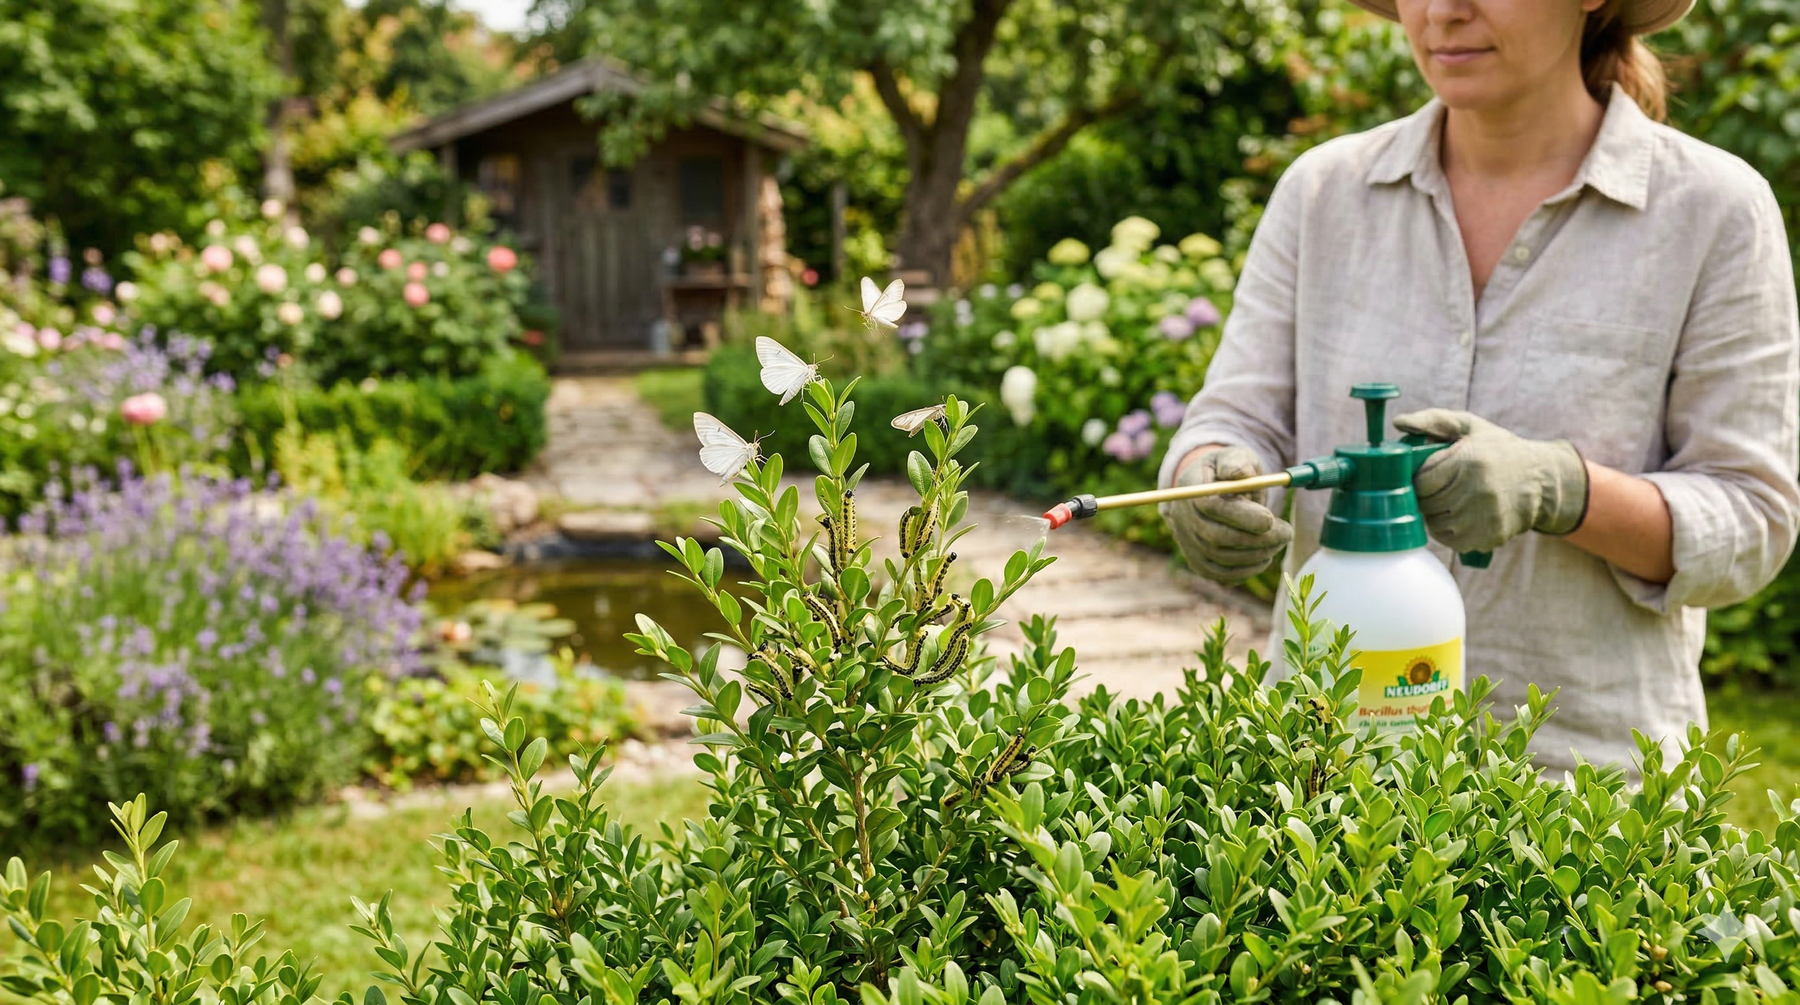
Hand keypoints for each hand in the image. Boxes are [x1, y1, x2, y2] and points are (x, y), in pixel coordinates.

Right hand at [1160, 446, 1292, 583]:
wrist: (1210, 490)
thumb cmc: (1228, 471)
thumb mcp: (1234, 456)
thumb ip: (1237, 462)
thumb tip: (1243, 474)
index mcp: (1190, 487)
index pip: (1209, 506)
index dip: (1241, 516)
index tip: (1270, 519)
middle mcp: (1182, 518)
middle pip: (1216, 537)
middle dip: (1257, 539)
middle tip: (1287, 533)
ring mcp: (1188, 542)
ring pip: (1221, 558)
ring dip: (1257, 554)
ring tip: (1280, 540)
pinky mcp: (1198, 562)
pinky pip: (1221, 574)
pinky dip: (1247, 570)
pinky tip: (1265, 556)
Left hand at [1392, 409, 1588, 553]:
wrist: (1540, 479)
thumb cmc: (1498, 450)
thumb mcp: (1469, 426)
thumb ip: (1432, 420)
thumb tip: (1398, 422)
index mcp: (1470, 461)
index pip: (1421, 481)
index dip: (1419, 479)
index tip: (1426, 475)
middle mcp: (1478, 491)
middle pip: (1426, 504)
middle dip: (1426, 497)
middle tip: (1437, 489)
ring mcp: (1485, 517)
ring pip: (1435, 524)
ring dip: (1435, 515)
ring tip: (1450, 501)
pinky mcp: (1490, 536)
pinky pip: (1451, 541)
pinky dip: (1449, 531)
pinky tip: (1459, 516)